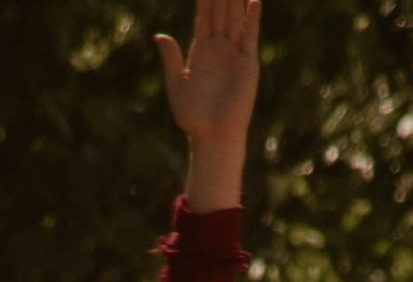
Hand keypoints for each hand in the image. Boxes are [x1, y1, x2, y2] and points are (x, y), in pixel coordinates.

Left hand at [157, 0, 259, 171]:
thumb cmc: (193, 118)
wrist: (212, 137)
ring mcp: (235, 55)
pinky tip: (253, 1)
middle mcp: (220, 49)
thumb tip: (159, 36)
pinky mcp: (248, 65)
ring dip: (235, 0)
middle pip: (221, 13)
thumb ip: (171, 59)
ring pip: (235, 19)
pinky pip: (250, 37)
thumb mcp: (176, 85)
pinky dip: (252, 20)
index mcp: (202, 52)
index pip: (204, 17)